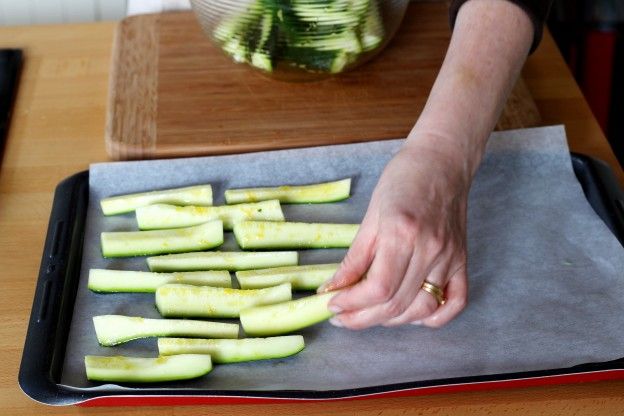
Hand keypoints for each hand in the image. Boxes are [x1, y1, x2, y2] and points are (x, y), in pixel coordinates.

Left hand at [319, 137, 470, 328]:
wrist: (442, 161)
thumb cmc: (403, 179)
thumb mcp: (370, 215)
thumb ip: (354, 257)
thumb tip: (332, 288)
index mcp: (402, 234)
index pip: (378, 289)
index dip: (352, 304)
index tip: (333, 305)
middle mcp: (430, 250)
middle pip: (397, 304)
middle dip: (363, 318)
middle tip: (342, 317)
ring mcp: (450, 258)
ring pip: (422, 309)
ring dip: (391, 321)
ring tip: (369, 315)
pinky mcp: (462, 261)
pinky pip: (455, 302)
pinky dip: (433, 317)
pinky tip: (411, 314)